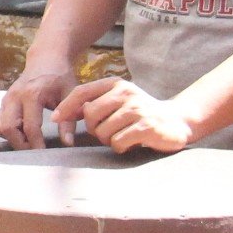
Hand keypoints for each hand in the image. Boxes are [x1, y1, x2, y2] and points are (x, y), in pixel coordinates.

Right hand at [0, 66, 77, 149]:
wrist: (46, 58)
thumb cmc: (61, 77)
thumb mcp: (70, 96)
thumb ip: (68, 121)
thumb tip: (67, 143)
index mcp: (32, 94)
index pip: (30, 126)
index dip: (36, 144)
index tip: (45, 154)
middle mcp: (14, 96)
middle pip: (7, 128)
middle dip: (20, 144)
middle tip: (35, 151)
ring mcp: (6, 99)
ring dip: (12, 138)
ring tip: (29, 141)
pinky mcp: (4, 101)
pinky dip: (9, 131)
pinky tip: (24, 132)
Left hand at [52, 78, 199, 154]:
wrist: (177, 121)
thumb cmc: (140, 113)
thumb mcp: (118, 102)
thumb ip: (94, 104)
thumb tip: (62, 113)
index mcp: (116, 85)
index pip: (82, 92)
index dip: (66, 106)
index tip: (55, 119)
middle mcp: (126, 93)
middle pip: (89, 115)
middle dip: (93, 129)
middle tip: (107, 132)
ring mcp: (137, 109)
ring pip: (103, 131)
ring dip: (109, 140)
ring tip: (123, 136)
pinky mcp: (146, 126)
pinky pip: (118, 142)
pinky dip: (120, 147)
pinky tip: (131, 142)